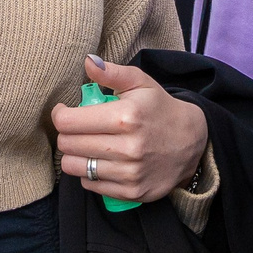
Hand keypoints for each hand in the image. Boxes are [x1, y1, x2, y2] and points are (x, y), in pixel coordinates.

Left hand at [51, 54, 210, 202]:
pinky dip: (89, 173)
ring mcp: (130, 173)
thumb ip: (112, 72)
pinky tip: (101, 161)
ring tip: (86, 145)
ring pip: (74, 167)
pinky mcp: (131, 192)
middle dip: (66, 135)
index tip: (65, 112)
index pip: (68, 122)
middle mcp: (128, 147)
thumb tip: (87, 61)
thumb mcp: (141, 83)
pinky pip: (90, 184)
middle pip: (67, 145)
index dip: (60, 115)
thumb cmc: (159, 109)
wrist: (191, 143)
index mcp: (126, 116)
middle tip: (77, 129)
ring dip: (74, 155)